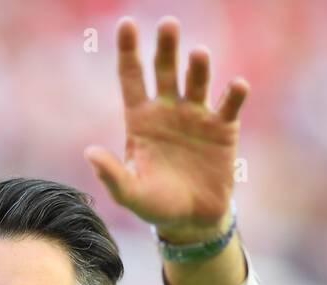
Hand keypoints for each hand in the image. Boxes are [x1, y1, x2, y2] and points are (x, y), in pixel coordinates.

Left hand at [85, 17, 247, 241]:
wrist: (192, 220)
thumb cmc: (156, 205)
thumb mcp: (131, 194)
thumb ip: (112, 175)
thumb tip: (89, 153)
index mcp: (141, 118)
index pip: (132, 76)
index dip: (128, 50)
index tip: (126, 23)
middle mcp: (168, 109)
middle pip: (166, 69)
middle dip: (166, 47)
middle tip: (168, 24)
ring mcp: (197, 115)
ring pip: (197, 81)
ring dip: (198, 67)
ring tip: (198, 54)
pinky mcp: (223, 127)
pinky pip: (229, 104)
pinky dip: (233, 94)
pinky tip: (236, 86)